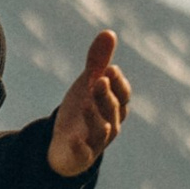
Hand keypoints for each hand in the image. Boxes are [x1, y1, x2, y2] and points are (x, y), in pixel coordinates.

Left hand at [47, 30, 131, 176]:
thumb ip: (98, 62)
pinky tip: (73, 139)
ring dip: (95, 117)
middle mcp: (111, 124)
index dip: (118, 83)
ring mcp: (96, 141)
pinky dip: (80, 147)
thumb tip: (108, 32)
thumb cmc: (83, 111)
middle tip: (99, 80)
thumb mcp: (88, 85)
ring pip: (102, 130)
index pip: (122, 94)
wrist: (66, 146)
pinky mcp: (81, 156)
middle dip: (106, 95)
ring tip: (86, 103)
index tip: (110, 69)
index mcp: (115, 106)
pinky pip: (83, 153)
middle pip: (112, 110)